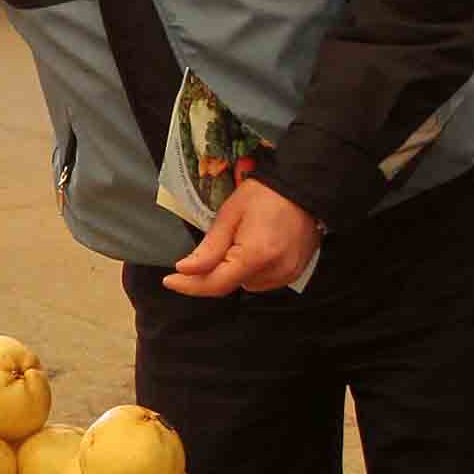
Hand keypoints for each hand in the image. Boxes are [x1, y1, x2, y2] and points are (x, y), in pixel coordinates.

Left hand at [160, 181, 321, 295]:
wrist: (303, 187)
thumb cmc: (263, 195)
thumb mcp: (229, 215)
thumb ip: (209, 248)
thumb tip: (185, 270)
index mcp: (256, 255)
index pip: (216, 283)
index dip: (190, 286)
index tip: (169, 281)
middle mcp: (274, 271)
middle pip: (231, 284)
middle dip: (216, 270)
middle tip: (219, 242)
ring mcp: (287, 274)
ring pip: (246, 284)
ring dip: (236, 270)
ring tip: (243, 240)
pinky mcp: (294, 273)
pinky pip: (263, 280)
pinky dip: (253, 269)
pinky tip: (256, 247)